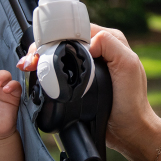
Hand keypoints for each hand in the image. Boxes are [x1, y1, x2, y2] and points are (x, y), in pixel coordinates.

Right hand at [18, 24, 160, 160]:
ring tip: (29, 66)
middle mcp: (99, 50)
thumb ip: (110, 45)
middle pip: (64, 40)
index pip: (77, 30)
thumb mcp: (128, 65)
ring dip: (42, 58)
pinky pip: (61, 70)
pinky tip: (36, 74)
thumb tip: (87, 43)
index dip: (57, 36)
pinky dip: (46, 71)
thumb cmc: (132, 101)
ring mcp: (88, 66)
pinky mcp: (81, 80)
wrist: (128, 130)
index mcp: (110, 41)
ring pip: (60, 54)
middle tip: (31, 60)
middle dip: (44, 47)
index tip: (42, 49)